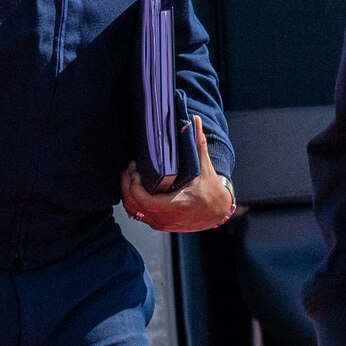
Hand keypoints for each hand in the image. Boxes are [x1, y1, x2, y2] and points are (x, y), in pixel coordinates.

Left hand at [122, 115, 232, 232]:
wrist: (218, 212)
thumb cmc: (212, 191)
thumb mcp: (206, 168)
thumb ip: (198, 145)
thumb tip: (194, 121)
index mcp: (176, 205)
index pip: (143, 199)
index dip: (133, 185)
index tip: (135, 169)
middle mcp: (166, 218)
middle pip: (133, 204)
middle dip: (126, 185)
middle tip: (130, 169)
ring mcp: (161, 223)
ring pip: (133, 211)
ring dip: (128, 194)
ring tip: (131, 177)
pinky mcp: (159, 224)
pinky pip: (138, 214)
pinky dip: (134, 201)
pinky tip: (136, 188)